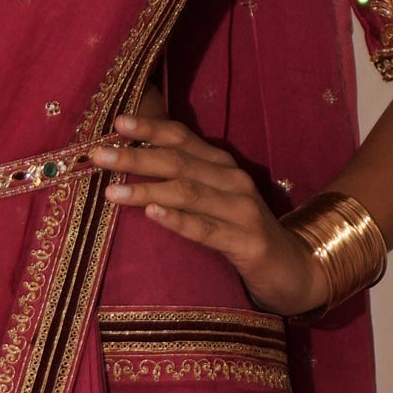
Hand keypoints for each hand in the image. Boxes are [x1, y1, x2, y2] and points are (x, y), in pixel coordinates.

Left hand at [91, 112, 327, 318]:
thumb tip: (129, 169)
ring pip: (188, 192)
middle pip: (178, 162)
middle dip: (136, 157)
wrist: (294, 269)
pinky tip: (153, 213)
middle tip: (99, 155)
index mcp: (222, 166)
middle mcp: (232, 181)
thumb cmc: (241, 234)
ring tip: (111, 191)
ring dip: (147, 189)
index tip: (116, 122)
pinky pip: (206, 229)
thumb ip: (182, 182)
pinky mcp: (247, 243)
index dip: (151, 128)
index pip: (182, 138)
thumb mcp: (213, 201)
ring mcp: (242, 210)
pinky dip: (178, 219)